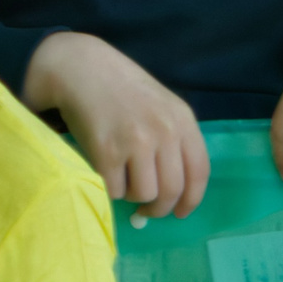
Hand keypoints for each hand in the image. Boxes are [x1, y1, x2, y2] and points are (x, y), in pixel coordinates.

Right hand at [24, 32, 208, 218]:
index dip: (191, 199)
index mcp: (182, 119)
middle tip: (147, 210)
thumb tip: (175, 193)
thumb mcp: (162, 106)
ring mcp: (135, 141)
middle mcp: (164, 131)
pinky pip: (116, 190)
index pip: (199, 172)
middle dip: (159, 208)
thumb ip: (174, 141)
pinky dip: (111, 190)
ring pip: (145, 195)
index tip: (181, 212)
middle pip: (172, 190)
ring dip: (134, 197)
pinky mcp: (107, 150)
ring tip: (124, 183)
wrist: (82, 69)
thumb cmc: (122, 90)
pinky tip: (107, 175)